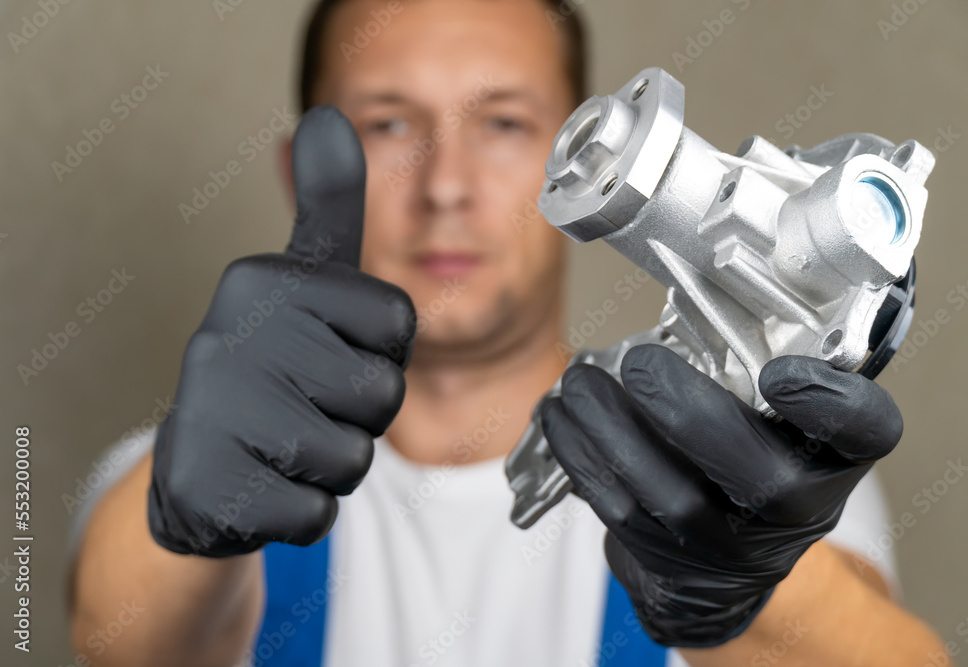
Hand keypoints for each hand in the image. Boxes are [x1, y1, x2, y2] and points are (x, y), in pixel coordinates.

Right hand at [147, 106, 415, 556]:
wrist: (200, 467)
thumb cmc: (272, 366)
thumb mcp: (301, 282)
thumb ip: (326, 208)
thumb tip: (329, 119)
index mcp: (261, 282)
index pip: (398, 322)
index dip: (383, 349)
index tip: (335, 348)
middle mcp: (225, 338)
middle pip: (380, 390)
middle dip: (362, 410)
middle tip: (310, 402)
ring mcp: (213, 417)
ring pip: (353, 456)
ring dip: (337, 461)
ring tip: (288, 440)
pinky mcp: (214, 492)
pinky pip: (317, 512)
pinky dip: (306, 508)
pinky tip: (268, 484)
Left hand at [541, 345, 901, 646]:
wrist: (725, 569)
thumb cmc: (747, 457)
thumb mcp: (776, 414)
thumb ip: (753, 363)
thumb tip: (691, 286)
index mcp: (835, 457)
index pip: (866, 431)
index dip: (833, 404)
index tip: (783, 372)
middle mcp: (798, 509)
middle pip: (764, 481)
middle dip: (693, 416)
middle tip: (642, 365)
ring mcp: (735, 549)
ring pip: (677, 499)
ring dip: (615, 433)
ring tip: (579, 383)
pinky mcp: (675, 564)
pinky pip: (622, 512)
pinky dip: (583, 459)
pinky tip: (559, 416)